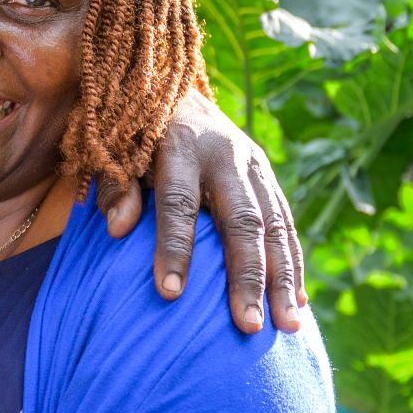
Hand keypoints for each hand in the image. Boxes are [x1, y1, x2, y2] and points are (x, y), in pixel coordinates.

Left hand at [104, 88, 303, 330]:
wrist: (172, 86)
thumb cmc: (134, 131)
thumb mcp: (115, 149)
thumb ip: (116, 186)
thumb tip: (117, 230)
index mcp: (179, 145)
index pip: (178, 203)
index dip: (174, 248)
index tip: (170, 295)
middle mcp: (224, 154)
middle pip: (241, 221)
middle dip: (247, 276)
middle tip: (248, 325)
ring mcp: (253, 165)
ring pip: (275, 226)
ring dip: (283, 279)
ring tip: (287, 326)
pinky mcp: (267, 175)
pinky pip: (286, 224)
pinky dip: (293, 264)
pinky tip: (297, 302)